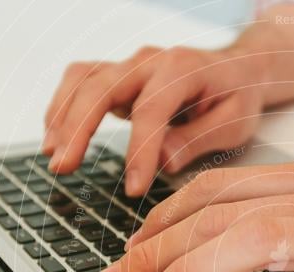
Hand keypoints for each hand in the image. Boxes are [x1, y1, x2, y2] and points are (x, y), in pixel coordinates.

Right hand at [43, 45, 266, 194]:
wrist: (239, 69)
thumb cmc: (238, 97)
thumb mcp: (234, 123)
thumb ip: (198, 139)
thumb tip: (163, 161)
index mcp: (183, 68)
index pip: (152, 110)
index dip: (139, 151)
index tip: (133, 188)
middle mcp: (151, 61)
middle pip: (102, 86)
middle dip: (79, 128)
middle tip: (64, 167)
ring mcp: (132, 65)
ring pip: (83, 80)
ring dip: (62, 116)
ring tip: (54, 156)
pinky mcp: (120, 76)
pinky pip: (81, 82)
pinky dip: (63, 106)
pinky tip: (56, 136)